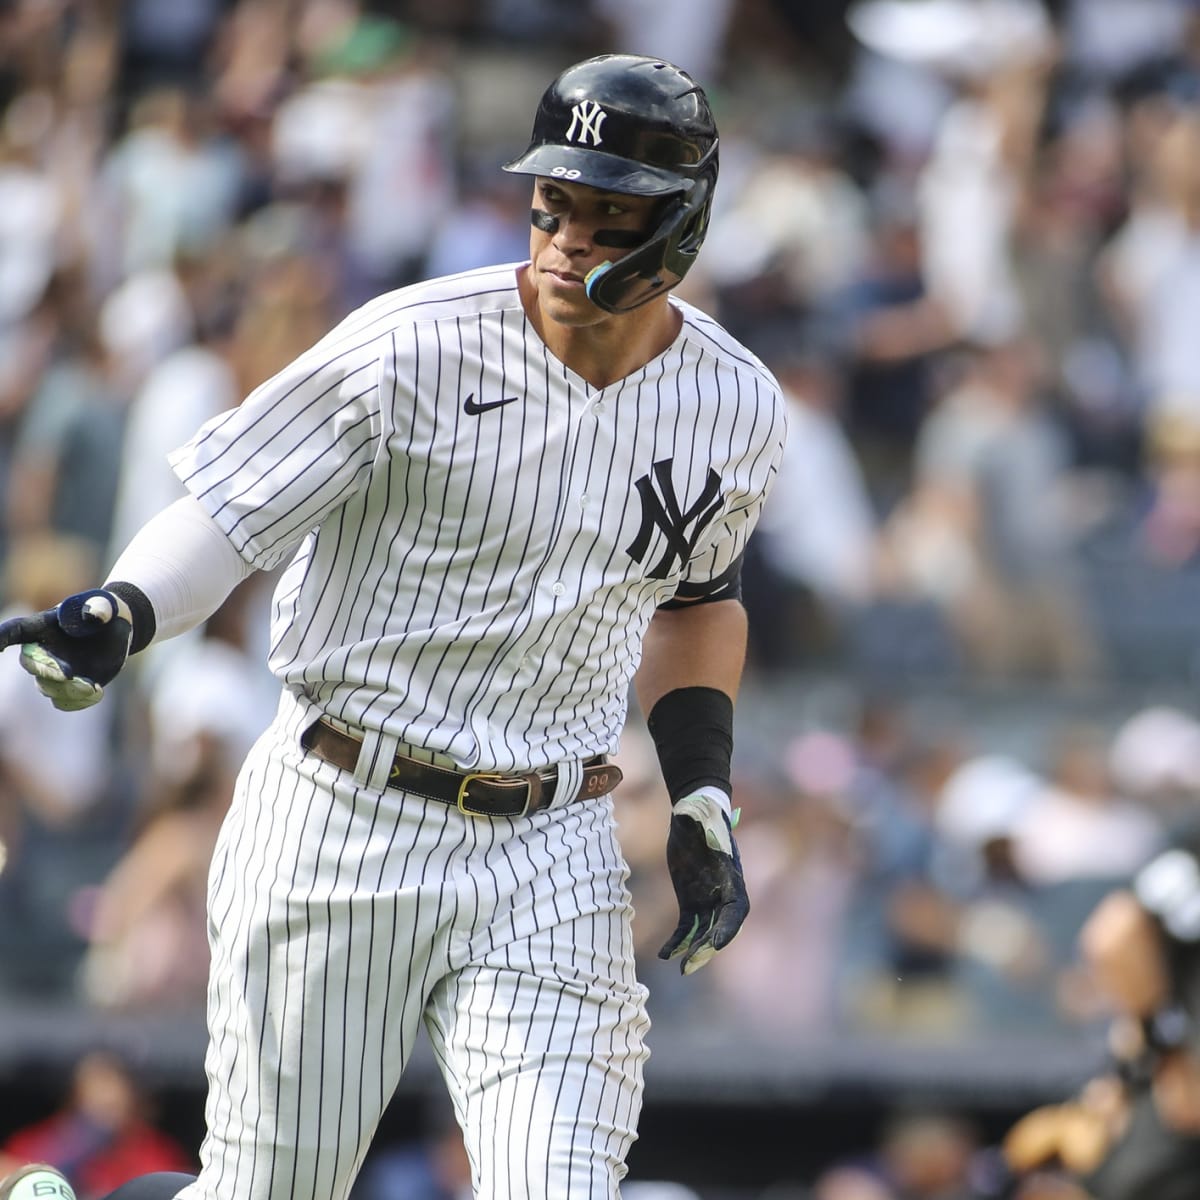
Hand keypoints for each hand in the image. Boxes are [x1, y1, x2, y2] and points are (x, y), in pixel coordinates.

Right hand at [0, 588, 131, 710]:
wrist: (115, 630)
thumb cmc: (102, 610)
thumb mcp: (104, 604)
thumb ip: (99, 607)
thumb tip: (94, 615)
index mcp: (41, 626)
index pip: (14, 630)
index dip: (1, 638)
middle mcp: (41, 650)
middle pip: (31, 663)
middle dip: (48, 670)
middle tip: (69, 674)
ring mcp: (53, 670)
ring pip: (48, 687)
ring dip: (67, 689)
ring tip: (92, 686)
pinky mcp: (68, 686)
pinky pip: (63, 701)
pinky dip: (77, 701)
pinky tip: (97, 693)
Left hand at [659, 788, 748, 974]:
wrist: (693, 817)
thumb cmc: (703, 817)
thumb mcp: (704, 820)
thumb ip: (702, 824)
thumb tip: (688, 817)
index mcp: (733, 879)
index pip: (735, 912)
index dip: (727, 930)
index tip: (715, 945)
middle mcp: (724, 895)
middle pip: (719, 929)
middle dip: (707, 948)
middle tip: (690, 965)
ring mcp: (708, 900)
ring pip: (703, 933)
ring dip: (692, 950)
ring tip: (679, 966)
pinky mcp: (691, 901)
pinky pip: (686, 927)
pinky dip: (677, 941)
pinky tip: (665, 953)